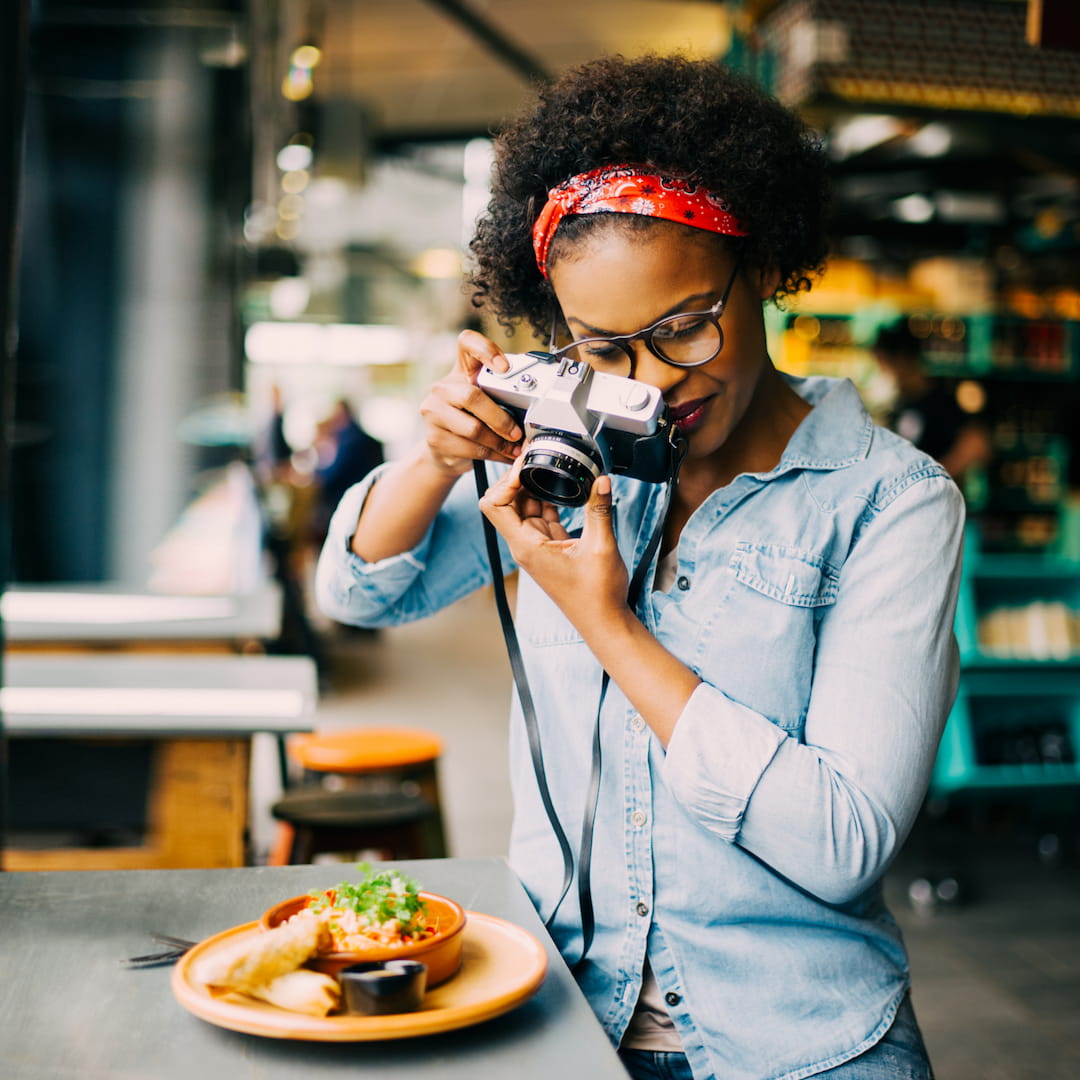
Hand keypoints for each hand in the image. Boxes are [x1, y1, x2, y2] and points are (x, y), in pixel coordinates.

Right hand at [419, 330, 523, 475]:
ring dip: (499, 442)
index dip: (486, 350)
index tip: (504, 367)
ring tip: (513, 448)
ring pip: (473, 428)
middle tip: (517, 433)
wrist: (444, 451)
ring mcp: (434, 412)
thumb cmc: (472, 420)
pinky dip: (492, 454)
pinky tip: (502, 455)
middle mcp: (443, 388)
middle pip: (472, 397)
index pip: (467, 343)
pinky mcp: (434, 437)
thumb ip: (503, 397)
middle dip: (500, 419)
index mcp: (461, 371)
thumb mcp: (486, 402)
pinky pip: (470, 448)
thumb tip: (535, 407)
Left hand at [479, 459, 629, 635]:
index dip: (505, 481)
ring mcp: (535, 545)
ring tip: (550, 467)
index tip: (526, 465)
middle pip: (503, 502)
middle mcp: (524, 545)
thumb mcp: (601, 547)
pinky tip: (560, 487)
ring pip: (522, 507)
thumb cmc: (597, 594)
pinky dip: (545, 499)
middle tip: (537, 460)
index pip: (494, 505)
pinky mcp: (548, 547)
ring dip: (531, 487)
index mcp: (526, 546)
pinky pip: (539, 515)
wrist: (603, 621)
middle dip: (516, 479)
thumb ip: (598, 510)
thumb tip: (600, 479)